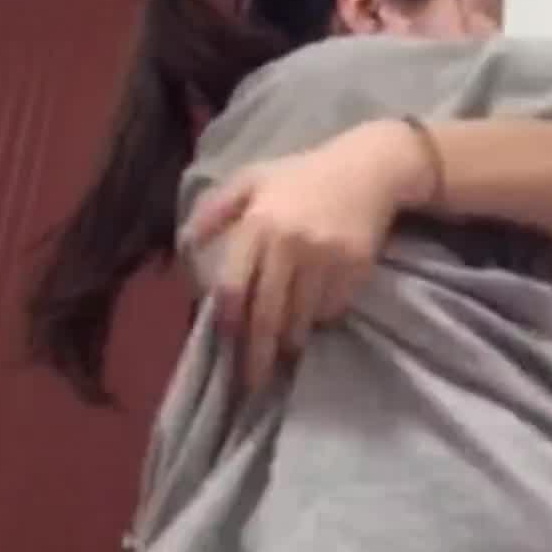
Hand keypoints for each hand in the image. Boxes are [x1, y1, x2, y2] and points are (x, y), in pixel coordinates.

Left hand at [180, 121, 429, 391]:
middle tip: (250, 383)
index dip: (228, 320)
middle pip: (267, 314)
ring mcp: (325, 258)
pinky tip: (314, 309)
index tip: (226, 340)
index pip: (234, 287)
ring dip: (289, 340)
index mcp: (259, 223)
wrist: (368, 168)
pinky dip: (319, 317)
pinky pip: (331, 309)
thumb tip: (184, 245)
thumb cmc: (301, 176)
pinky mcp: (354, 269)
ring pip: (300, 319)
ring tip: (284, 348)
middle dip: (257, 354)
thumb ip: (215, 208)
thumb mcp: (252, 179)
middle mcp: (290, 243)